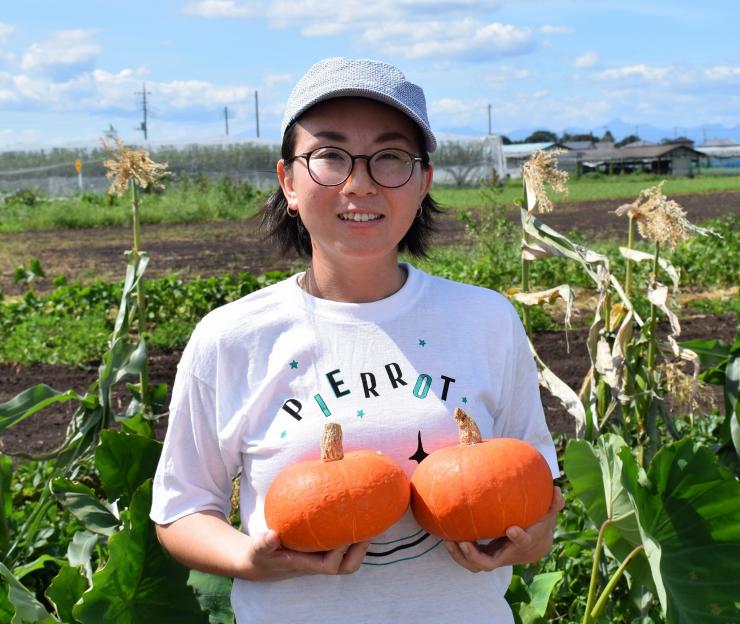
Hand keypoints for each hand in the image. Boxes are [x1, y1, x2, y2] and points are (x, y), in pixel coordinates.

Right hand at [241, 530, 370, 580]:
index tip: (345, 532)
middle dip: (360, 550)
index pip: (330, 565)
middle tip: (367, 527)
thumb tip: (271, 535)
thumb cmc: (262, 554)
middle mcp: (319, 562)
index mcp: (306, 565)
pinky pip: (344, 544)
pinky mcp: (324, 548)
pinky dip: (352, 532)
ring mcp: (323, 556)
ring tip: (369, 519)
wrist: (262, 560)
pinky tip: (354, 510)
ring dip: (361, 542)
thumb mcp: (259, 549)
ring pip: (350, 557)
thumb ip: (263, 543)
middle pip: (347, 566)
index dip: (340, 552)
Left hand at [444, 485, 563, 572]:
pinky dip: (457, 551)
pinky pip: (469, 559)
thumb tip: (557, 489)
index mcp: (523, 543)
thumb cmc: (539, 525)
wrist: (535, 548)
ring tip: (449, 541)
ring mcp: (494, 558)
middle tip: (465, 543)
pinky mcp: (484, 556)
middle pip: (490, 563)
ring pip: (476, 565)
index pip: (522, 543)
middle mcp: (506, 554)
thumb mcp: (548, 514)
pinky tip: (446, 535)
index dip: (518, 538)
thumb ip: (553, 503)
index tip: (512, 528)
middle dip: (476, 556)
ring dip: (461, 556)